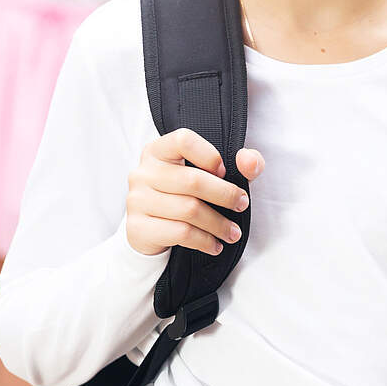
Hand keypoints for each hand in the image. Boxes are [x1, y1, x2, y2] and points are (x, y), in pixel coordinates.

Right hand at [126, 128, 264, 257]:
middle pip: (192, 180)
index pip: (183, 140)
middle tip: (242, 205)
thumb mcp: (212, 176)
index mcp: (158, 151)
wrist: (151, 231)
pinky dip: (204, 241)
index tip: (224, 172)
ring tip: (233, 232)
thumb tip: (249, 161)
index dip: (209, 155)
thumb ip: (240, 163)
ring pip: (189, 210)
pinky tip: (215, 245)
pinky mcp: (138, 228)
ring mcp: (137, 200)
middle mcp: (143, 172)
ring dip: (218, 224)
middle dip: (225, 195)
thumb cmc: (184, 196)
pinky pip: (180, 233)